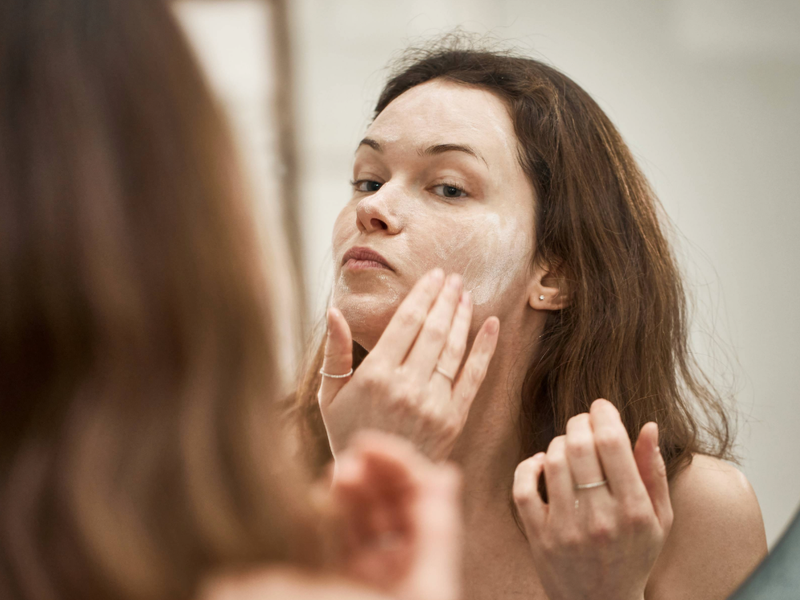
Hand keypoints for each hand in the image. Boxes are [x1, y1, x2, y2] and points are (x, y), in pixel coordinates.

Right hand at [318, 268, 499, 460]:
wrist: (377, 480)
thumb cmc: (348, 433)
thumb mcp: (330, 396)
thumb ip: (335, 353)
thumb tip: (334, 311)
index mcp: (375, 376)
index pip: (405, 323)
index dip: (422, 295)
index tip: (433, 276)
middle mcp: (406, 386)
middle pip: (433, 330)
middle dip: (445, 299)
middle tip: (454, 277)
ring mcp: (433, 403)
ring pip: (453, 349)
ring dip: (462, 316)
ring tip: (466, 293)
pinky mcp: (453, 418)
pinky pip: (473, 376)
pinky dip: (485, 348)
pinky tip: (492, 324)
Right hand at [324, 431, 461, 599]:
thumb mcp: (426, 583)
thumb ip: (436, 529)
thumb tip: (447, 472)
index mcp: (429, 560)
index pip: (418, 497)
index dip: (396, 464)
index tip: (367, 443)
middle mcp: (401, 562)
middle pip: (388, 502)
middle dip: (370, 474)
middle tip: (349, 459)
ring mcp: (370, 572)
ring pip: (360, 517)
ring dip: (348, 491)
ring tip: (335, 474)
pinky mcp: (338, 581)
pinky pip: (335, 541)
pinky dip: (328, 516)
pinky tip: (319, 498)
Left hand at [512, 399, 672, 599]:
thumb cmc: (633, 555)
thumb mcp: (658, 519)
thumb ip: (654, 471)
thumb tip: (648, 425)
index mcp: (633, 510)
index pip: (612, 443)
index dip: (603, 414)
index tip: (601, 406)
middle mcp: (600, 519)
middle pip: (579, 447)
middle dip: (579, 422)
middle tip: (583, 420)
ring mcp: (565, 529)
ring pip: (553, 462)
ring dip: (558, 442)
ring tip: (568, 445)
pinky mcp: (538, 537)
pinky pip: (523, 489)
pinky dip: (528, 466)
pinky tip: (541, 463)